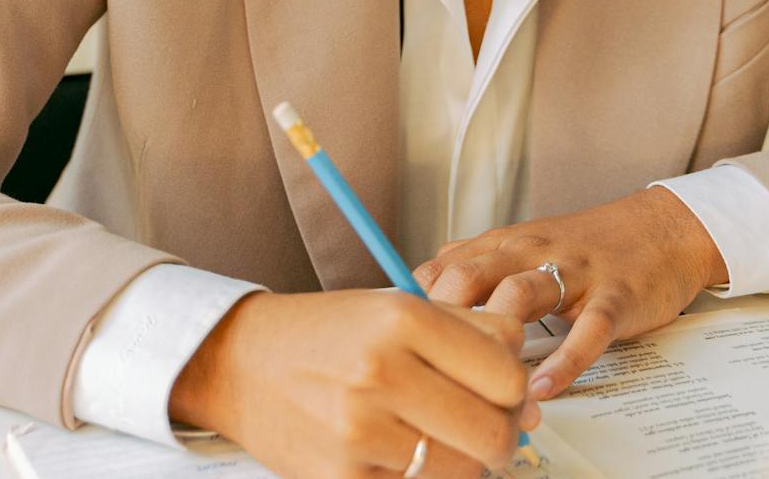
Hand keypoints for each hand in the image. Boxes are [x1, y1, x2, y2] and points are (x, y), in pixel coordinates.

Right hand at [169, 289, 542, 478]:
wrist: (238, 361)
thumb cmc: (322, 334)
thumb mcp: (395, 307)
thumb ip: (470, 335)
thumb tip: (530, 393)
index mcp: (401, 319)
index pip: (508, 374)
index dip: (517, 390)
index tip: (504, 394)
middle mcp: (380, 371)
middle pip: (492, 432)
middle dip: (500, 436)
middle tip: (482, 427)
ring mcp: (359, 430)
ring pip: (460, 471)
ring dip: (461, 462)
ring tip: (434, 438)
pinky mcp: (340, 478)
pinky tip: (400, 455)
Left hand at [412, 187, 728, 401]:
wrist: (663, 230)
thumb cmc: (585, 247)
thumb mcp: (520, 249)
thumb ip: (473, 271)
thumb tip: (415, 301)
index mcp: (501, 245)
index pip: (440, 269)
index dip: (412, 308)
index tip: (393, 346)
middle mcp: (529, 252)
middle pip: (468, 276)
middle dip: (440, 319)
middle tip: (423, 365)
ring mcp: (573, 273)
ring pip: (522, 294)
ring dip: (496, 339)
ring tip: (477, 384)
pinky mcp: (615, 296)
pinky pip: (587, 329)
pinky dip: (564, 360)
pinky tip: (543, 387)